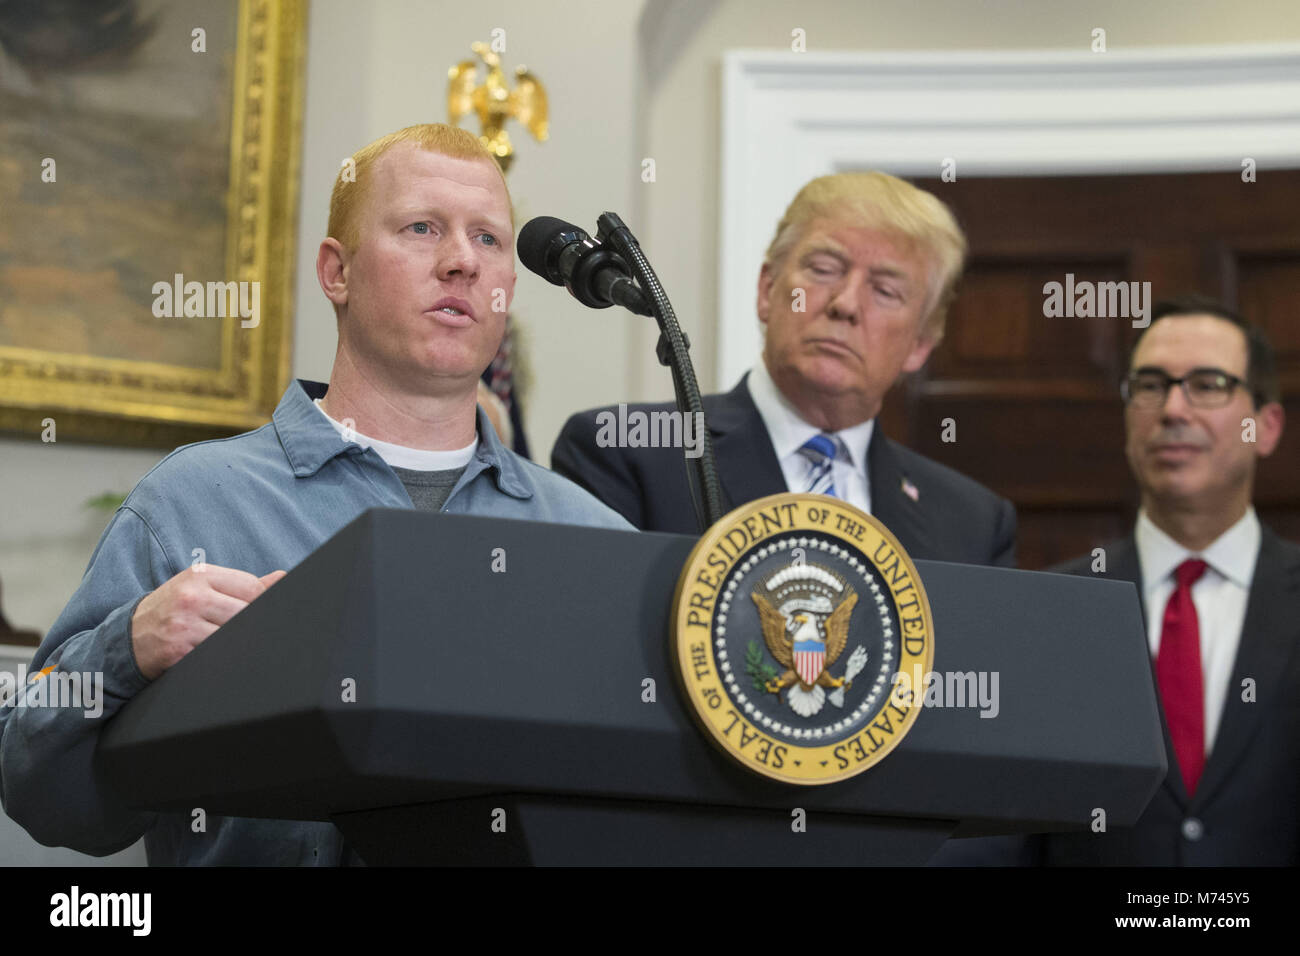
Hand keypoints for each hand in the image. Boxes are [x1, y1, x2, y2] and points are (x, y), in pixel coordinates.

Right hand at [129, 565, 285, 680]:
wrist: (127, 638)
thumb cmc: (173, 610)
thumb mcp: (201, 588)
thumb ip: (241, 585)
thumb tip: (283, 577)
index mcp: (200, 575)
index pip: (251, 587)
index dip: (262, 602)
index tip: (260, 612)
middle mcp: (192, 597)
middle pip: (247, 611)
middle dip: (252, 624)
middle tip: (250, 631)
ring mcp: (185, 624)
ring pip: (236, 634)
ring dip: (239, 641)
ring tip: (232, 642)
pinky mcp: (180, 651)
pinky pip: (218, 654)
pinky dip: (224, 656)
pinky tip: (218, 655)